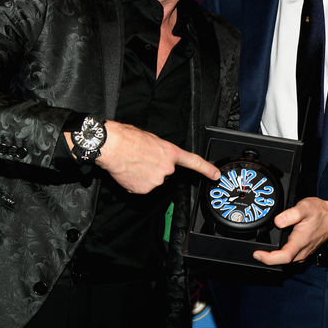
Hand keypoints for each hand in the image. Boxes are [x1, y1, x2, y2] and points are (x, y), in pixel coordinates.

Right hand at [66, 121, 219, 194]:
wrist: (112, 146)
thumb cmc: (128, 137)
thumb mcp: (150, 139)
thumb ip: (159, 151)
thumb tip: (156, 157)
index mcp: (170, 152)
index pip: (194, 162)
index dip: (207, 169)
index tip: (216, 175)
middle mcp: (166, 168)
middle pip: (164, 172)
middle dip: (154, 167)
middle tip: (141, 158)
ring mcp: (155, 181)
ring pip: (151, 180)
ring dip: (143, 175)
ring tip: (132, 163)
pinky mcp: (143, 190)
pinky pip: (140, 187)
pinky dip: (134, 181)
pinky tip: (128, 171)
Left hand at [252, 197, 327, 265]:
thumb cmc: (321, 212)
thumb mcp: (304, 208)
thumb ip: (290, 215)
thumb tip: (277, 221)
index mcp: (300, 242)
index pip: (282, 257)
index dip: (268, 258)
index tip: (257, 254)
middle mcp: (303, 250)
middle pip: (283, 262)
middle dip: (268, 259)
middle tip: (256, 252)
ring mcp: (305, 252)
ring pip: (287, 261)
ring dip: (274, 259)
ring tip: (263, 252)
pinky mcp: (305, 250)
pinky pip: (292, 257)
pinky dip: (282, 256)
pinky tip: (276, 249)